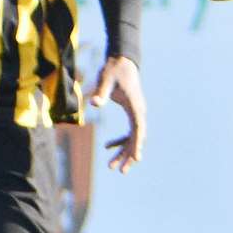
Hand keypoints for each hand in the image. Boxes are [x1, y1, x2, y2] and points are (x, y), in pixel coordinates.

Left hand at [87, 55, 145, 173]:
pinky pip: (128, 131)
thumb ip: (101, 92)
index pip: (138, 129)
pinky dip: (119, 141)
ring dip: (124, 152)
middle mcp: (138, 111)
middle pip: (137, 138)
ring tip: (111, 166)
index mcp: (135, 106)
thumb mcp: (105, 79)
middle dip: (129, 155)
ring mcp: (136, 113)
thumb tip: (94, 103)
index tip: (136, 159)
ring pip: (133, 137)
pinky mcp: (131, 112)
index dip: (136, 145)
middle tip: (121, 172)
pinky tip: (106, 147)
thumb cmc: (114, 69)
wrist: (122, 60)